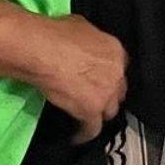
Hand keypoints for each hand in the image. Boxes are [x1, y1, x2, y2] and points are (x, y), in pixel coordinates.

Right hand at [23, 14, 126, 142]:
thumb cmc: (58, 34)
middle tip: (95, 97)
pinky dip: (84, 134)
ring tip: (88, 117)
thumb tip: (84, 44)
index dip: (110, 74)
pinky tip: (76, 136)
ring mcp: (106, 94)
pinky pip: (92, 129)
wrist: (45, 51)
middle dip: (109, 94)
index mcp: (115, 51)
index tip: (101, 78)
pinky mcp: (91, 111)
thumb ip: (90, 41)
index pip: (120, 68)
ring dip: (99, 113)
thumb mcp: (81, 27)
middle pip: (119, 90)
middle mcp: (116, 73)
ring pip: (109, 111)